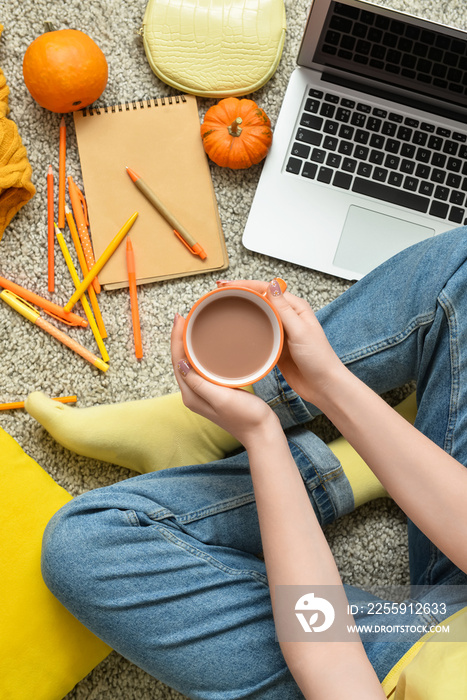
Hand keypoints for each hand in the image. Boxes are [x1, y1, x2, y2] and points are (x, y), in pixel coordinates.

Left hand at [171, 312, 279, 448]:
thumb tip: (180, 363)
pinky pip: (202, 367)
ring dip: (190, 344)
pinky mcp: (215, 391)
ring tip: (192, 325)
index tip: (180, 318)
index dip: (176, 339)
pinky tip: (207, 345)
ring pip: (191, 363)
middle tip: (185, 317)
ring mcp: (204, 393)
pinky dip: (201, 353)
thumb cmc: (246, 417)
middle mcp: (193, 394)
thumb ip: (199, 383)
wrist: (262, 432)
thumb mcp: (221, 398)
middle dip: (180, 338)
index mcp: (191, 395)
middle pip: (181, 360)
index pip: (177, 361)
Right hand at [217, 280, 344, 405]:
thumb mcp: (300, 331)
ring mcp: (281, 332)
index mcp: (296, 308)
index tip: (227, 285)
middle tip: (219, 294)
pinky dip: (247, 331)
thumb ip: (284, 309)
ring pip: (258, 316)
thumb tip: (272, 284)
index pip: (266, 289)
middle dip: (240, 295)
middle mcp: (288, 317)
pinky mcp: (276, 347)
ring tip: (223, 307)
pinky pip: (258, 334)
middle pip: (259, 300)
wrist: (322, 385)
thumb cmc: (319, 359)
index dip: (245, 285)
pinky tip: (236, 331)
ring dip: (242, 311)